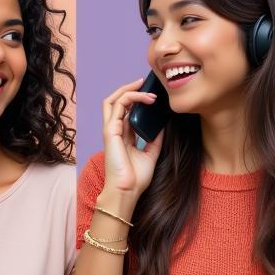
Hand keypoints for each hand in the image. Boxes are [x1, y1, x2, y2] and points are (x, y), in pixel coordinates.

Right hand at [101, 78, 164, 197]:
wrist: (127, 191)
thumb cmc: (136, 178)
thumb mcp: (151, 154)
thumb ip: (155, 139)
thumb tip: (163, 125)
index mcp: (122, 136)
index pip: (125, 111)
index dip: (136, 100)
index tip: (151, 94)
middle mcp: (114, 130)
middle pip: (115, 102)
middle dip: (129, 90)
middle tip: (145, 83)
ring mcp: (110, 129)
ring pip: (113, 100)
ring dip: (129, 90)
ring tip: (144, 87)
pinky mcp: (110, 131)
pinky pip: (117, 106)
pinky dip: (131, 98)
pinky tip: (146, 99)